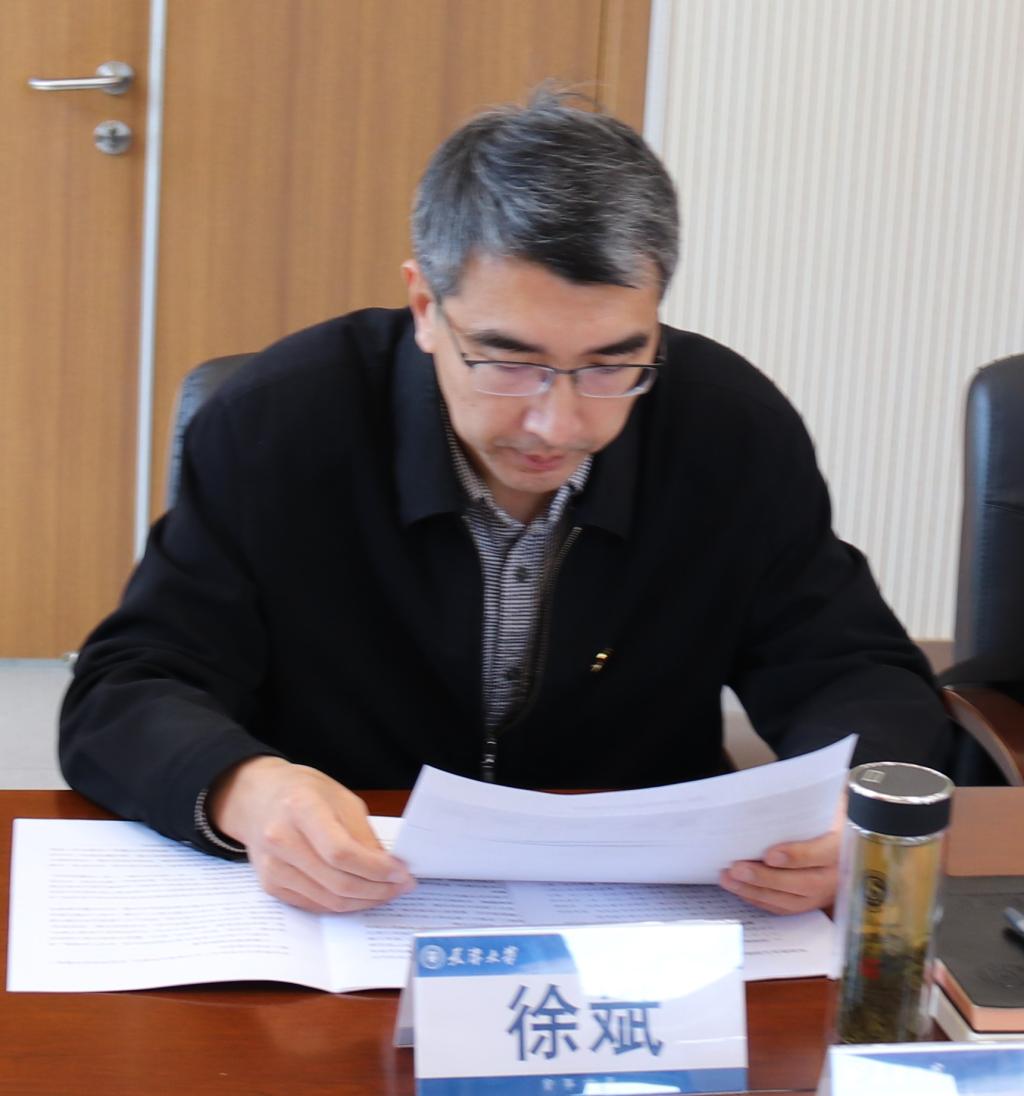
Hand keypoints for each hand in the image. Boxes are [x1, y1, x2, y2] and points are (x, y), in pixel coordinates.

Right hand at [208, 756, 415, 913]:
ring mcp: (273, 866)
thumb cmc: (304, 792)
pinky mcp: (270, 885)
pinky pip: (315, 905)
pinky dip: (342, 904)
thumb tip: (388, 867)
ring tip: (386, 892)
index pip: (341, 851)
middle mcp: (281, 839)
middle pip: (336, 881)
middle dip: (377, 889)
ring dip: (363, 901)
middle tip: (401, 887)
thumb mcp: (341, 798)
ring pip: (328, 899)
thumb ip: (363, 834)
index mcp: (300, 808)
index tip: (402, 873)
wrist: (257, 798)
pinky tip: (361, 895)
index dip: (376, 869)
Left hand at [718, 796, 845, 914]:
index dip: (796, 857)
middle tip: (736, 869)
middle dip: (765, 879)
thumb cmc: (832, 815)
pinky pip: (787, 908)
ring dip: (756, 892)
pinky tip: (741, 890)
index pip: (823, 854)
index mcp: (844, 846)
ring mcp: (826, 893)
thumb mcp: (829, 804)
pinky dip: (762, 900)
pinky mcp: (814, 902)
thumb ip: (809, 805)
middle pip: (803, 883)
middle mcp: (837, 875)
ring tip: (729, 880)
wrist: (849, 834)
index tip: (769, 855)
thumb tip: (776, 796)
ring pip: (791, 901)